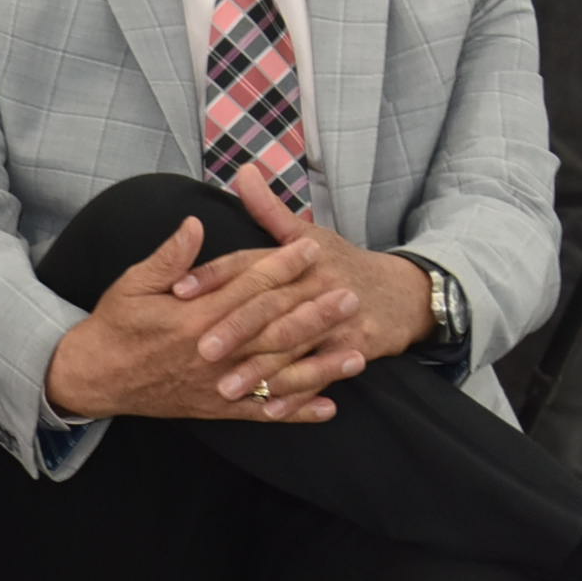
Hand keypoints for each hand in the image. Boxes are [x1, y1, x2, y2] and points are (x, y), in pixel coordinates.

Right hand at [41, 210, 360, 425]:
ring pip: (278, 375)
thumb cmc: (115, 326)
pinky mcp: (217, 407)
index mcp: (192, 320)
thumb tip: (195, 225)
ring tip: (358, 355)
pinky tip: (328, 408)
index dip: (282, 267)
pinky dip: (296, 412)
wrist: (94, 378)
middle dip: (315, 313)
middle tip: (351, 295)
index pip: (248, 288)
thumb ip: (169, 257)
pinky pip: (263, 412)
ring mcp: (217, 384)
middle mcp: (212, 354)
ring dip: (320, 366)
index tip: (312, 249)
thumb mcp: (132, 284)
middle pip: (274, 331)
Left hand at [174, 167, 433, 372]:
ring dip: (260, 370)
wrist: (403, 293)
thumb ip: (268, 208)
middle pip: (270, 308)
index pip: (250, 264)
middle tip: (199, 349)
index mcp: (299, 257)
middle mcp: (317, 286)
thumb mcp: (309, 232)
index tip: (178, 290)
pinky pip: (321, 374)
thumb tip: (244, 171)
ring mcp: (338, 320)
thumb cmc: (342, 263)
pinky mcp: (355, 348)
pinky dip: (296, 393)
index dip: (213, 276)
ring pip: (293, 346)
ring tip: (225, 388)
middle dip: (235, 330)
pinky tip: (268, 409)